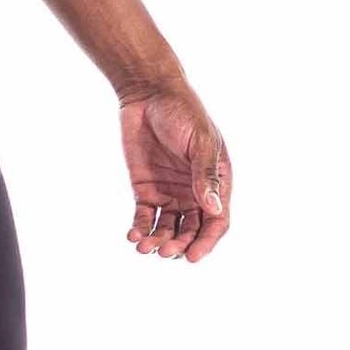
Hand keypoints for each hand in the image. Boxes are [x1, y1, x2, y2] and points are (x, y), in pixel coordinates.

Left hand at [117, 82, 230, 261]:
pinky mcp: (146, 188)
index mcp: (216, 182)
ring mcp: (170, 192)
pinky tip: (132, 236)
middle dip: (179, 245)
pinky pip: (144, 216)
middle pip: (191, 230)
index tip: (193, 257)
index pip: (216, 222)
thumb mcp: (199, 141)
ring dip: (158, 240)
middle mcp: (194, 192)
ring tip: (144, 247)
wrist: (149, 93)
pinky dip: (140, 228)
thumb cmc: (183, 111)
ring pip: (167, 228)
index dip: (207, 242)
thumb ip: (204, 175)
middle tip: (164, 251)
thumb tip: (213, 209)